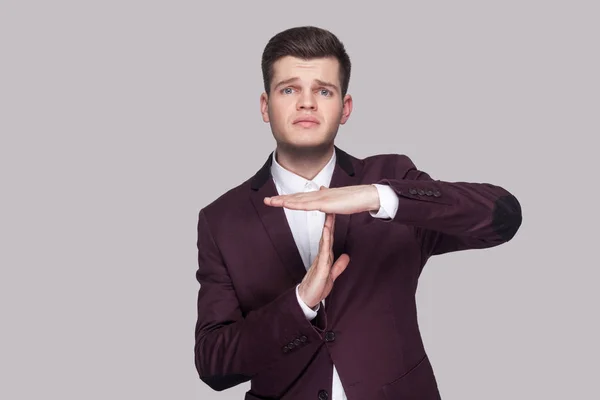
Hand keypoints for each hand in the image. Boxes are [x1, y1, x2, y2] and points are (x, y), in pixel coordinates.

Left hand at [264, 184, 379, 214]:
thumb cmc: (353, 199)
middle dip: (280, 199)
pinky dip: (296, 204)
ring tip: (271, 202)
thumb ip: (327, 194)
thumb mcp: (337, 198)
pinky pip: (307, 204)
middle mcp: (318, 194)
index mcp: (320, 195)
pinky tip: (287, 205)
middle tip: (266, 200)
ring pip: (298, 200)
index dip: (288, 198)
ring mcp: (321, 198)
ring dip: (283, 201)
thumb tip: (320, 188)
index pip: (300, 197)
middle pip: (295, 197)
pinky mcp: (325, 203)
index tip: (276, 200)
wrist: (365, 196)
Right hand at [298, 210, 350, 308]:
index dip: (332, 226)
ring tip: (329, 215)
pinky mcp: (321, 266)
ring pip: (325, 240)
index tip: (333, 214)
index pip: (330, 238)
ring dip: (327, 228)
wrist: (307, 299)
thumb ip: (339, 266)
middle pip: (327, 235)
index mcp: (325, 256)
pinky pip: (324, 251)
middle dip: (329, 221)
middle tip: (330, 207)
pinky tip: (326, 232)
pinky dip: (326, 240)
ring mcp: (320, 260)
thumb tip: (346, 257)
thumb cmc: (317, 287)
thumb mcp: (332, 275)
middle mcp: (322, 255)